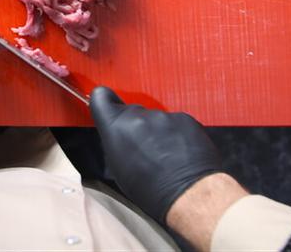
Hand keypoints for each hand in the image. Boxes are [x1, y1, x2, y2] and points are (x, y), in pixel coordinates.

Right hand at [90, 86, 224, 225]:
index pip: (101, 97)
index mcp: (116, 126)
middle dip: (135, 126)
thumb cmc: (151, 191)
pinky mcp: (186, 118)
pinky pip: (176, 123)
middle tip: (143, 149)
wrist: (189, 193)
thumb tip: (117, 135)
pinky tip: (182, 154)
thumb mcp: (118, 170)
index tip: (109, 112)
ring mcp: (164, 115)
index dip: (105, 104)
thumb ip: (114, 142)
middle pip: (132, 112)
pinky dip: (177, 135)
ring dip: (158, 132)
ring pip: (155, 119)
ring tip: (166, 157)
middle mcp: (139, 115)